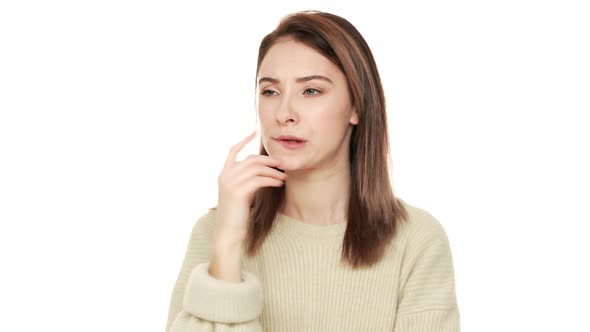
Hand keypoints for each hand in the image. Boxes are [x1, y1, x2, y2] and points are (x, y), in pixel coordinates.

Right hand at [214, 130, 286, 244]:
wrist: (228, 234)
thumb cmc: (237, 217)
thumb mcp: (241, 195)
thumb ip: (247, 182)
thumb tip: (265, 172)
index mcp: (223, 175)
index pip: (232, 151)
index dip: (244, 141)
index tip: (254, 132)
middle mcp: (225, 176)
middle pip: (251, 159)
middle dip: (269, 160)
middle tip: (283, 164)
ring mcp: (230, 183)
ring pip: (257, 169)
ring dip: (274, 172)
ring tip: (284, 177)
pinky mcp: (238, 192)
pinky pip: (260, 180)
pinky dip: (272, 180)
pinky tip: (279, 184)